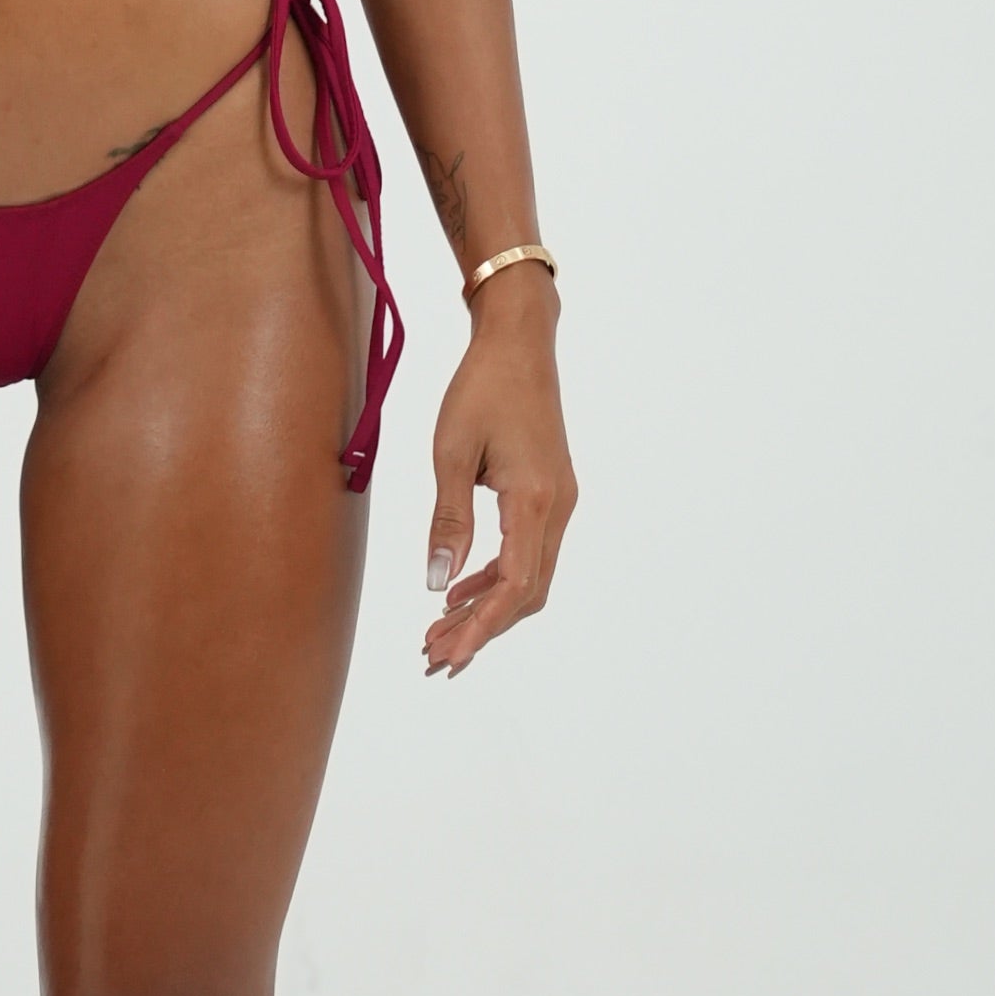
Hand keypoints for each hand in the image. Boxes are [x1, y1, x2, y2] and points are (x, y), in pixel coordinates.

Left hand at [421, 286, 572, 678]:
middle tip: (435, 652)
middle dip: (482, 626)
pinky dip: (496, 575)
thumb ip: (448, 521)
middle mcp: (557, 508)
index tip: (448, 652)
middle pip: (526, 591)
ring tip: (441, 627)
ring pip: (530, 575)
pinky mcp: (550, 492)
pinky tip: (460, 585)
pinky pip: (529, 550)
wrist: (519, 342)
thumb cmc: (482, 387)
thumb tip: (437, 581)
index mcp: (534, 500)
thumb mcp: (451, 453)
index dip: (482, 626)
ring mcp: (559, 501)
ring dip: (488, 605)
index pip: (514, 585)